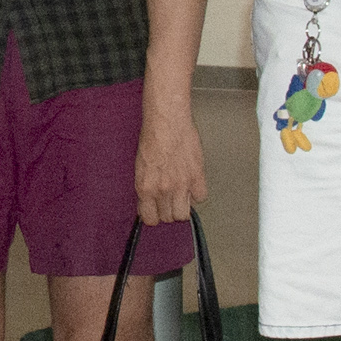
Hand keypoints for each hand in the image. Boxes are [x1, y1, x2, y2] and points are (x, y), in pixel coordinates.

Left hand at [130, 92, 205, 226]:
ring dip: (182, 206)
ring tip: (180, 195)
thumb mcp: (140, 166)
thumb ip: (147, 186)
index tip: (155, 211)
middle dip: (167, 211)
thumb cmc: (152, 138)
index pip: (149, 219)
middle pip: (168, 218)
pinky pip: (200, 198)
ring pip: (184, 213)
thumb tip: (150, 201)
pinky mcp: (197, 177)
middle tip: (168, 200)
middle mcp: (162, 190)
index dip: (153, 216)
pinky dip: (197, 194)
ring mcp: (181, 185)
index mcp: (145, 187)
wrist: (167, 122)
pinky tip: (192, 184)